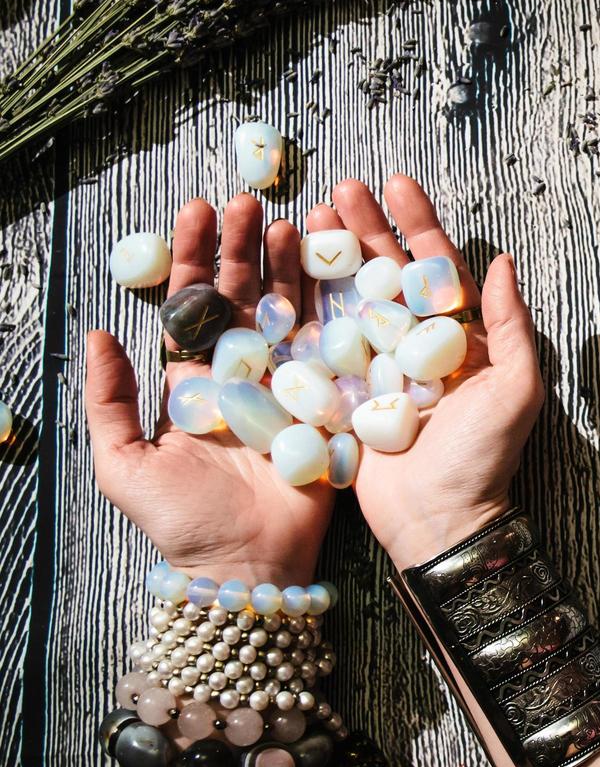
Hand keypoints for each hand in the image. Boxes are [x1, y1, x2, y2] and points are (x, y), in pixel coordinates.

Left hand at [84, 195, 334, 587]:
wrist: (248, 566)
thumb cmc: (181, 522)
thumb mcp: (124, 463)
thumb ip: (109, 400)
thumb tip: (98, 332)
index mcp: (195, 382)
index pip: (194, 304)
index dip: (195, 257)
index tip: (197, 211)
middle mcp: (244, 375)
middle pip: (243, 296)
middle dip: (244, 246)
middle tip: (248, 201)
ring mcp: (290, 385)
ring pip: (288, 310)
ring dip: (288, 265)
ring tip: (289, 221)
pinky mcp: (329, 403)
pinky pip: (332, 347)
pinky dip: (333, 306)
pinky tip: (332, 269)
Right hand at [316, 175, 543, 567]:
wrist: (437, 524)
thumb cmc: (484, 458)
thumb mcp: (515, 388)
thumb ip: (510, 325)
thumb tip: (503, 260)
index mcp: (460, 338)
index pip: (437, 267)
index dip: (417, 224)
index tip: (396, 184)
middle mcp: (416, 345)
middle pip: (388, 273)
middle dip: (365, 229)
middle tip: (339, 190)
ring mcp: (377, 367)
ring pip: (350, 298)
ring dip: (331, 257)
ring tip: (307, 217)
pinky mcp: (342, 394)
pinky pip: (321, 343)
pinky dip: (304, 308)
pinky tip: (284, 272)